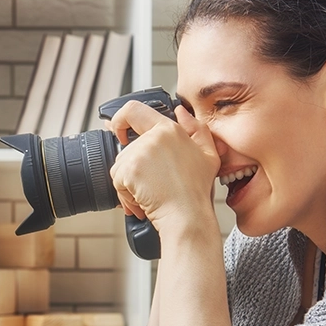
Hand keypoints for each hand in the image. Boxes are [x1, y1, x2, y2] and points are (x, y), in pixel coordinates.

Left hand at [106, 100, 219, 233]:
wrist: (187, 216)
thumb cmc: (196, 190)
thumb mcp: (208, 154)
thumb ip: (196, 129)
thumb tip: (179, 112)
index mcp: (169, 129)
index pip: (134, 110)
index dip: (120, 119)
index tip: (119, 132)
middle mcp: (152, 138)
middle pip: (126, 149)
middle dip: (133, 168)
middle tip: (151, 184)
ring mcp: (139, 154)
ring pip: (120, 166)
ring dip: (129, 183)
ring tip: (149, 193)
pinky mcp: (129, 170)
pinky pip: (117, 181)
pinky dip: (125, 194)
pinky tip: (142, 200)